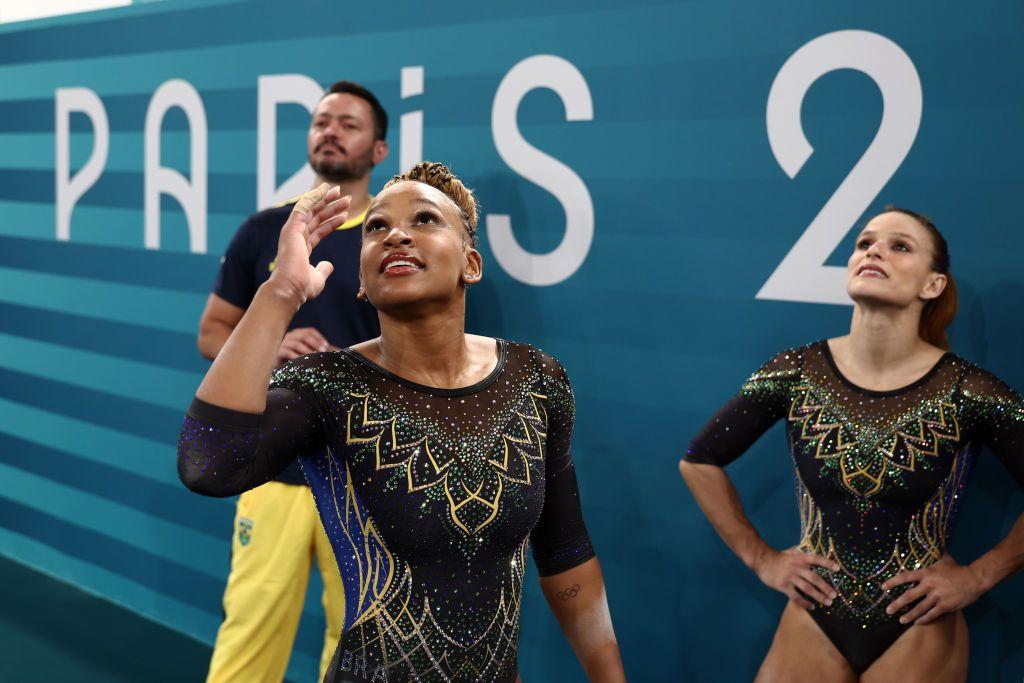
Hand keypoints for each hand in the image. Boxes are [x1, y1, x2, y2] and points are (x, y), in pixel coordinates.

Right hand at [268, 184, 350, 305]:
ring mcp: (293, 231)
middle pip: (316, 217)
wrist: (291, 288)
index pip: (319, 230)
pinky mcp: (292, 228)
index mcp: (301, 248)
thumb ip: (323, 269)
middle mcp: (296, 237)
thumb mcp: (317, 277)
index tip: (345, 215)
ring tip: (341, 193)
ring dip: (326, 200)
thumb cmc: (302, 287)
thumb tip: (328, 265)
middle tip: (345, 198)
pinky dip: (314, 197)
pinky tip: (325, 190)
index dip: (332, 221)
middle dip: (331, 207)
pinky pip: (303, 207)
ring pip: (311, 210)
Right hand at [276, 327, 330, 365]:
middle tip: (323, 351)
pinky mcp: (277, 352)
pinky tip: (303, 361)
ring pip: (296, 343)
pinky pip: (287, 352)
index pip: (309, 331)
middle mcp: (289, 336)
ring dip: (307, 350)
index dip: (319, 337)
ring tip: (314, 356)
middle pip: (303, 335)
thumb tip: (334, 352)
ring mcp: (282, 344)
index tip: (326, 345)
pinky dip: (296, 356)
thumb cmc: (294, 362)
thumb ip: (315, 351)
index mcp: (297, 335)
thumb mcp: (306, 354)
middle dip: (315, 343)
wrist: (278, 369)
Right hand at [754, 546, 839, 609]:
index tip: (838, 568)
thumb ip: (803, 552)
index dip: (827, 563)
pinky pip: (796, 596)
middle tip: (834, 595)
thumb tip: (815, 553)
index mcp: (801, 558)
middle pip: (814, 578)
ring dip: (819, 596)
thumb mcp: (792, 551)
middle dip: (826, 587)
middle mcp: (797, 567)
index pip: (817, 559)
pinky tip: (811, 607)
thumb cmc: (779, 556)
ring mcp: (790, 577)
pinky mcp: (783, 586)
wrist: (762, 560)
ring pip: (807, 588)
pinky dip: (805, 603)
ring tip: (828, 602)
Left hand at [882, 555, 984, 624]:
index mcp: (926, 573)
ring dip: (909, 615)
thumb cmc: (957, 569)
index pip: (905, 577)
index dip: (893, 582)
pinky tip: (918, 622)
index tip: (883, 587)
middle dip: (897, 604)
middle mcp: (929, 585)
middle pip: (909, 596)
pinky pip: (932, 614)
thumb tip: (930, 542)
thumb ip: (934, 553)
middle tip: (888, 610)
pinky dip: (924, 619)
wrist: (974, 580)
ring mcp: (937, 597)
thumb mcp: (944, 559)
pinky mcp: (945, 606)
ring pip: (919, 608)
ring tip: (900, 620)